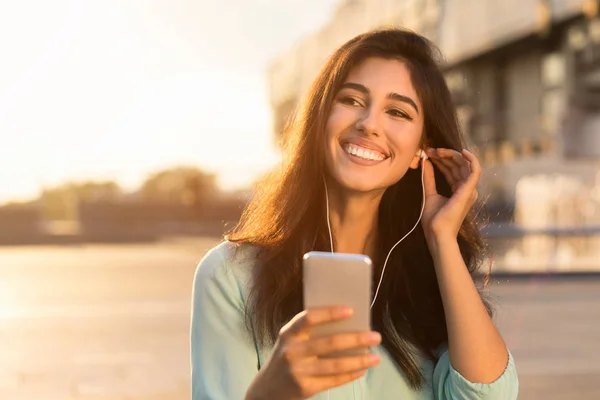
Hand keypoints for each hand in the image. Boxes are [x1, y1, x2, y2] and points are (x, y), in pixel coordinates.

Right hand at [245, 306, 380, 399]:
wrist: (267, 389)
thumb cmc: (287, 357)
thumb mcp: (291, 341)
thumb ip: (310, 332)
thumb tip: (349, 324)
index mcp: (289, 333)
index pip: (308, 318)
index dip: (329, 313)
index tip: (351, 310)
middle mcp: (292, 351)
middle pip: (330, 343)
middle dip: (356, 339)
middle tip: (376, 336)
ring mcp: (298, 371)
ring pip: (336, 364)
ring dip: (359, 360)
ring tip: (376, 357)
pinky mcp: (305, 388)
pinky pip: (334, 380)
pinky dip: (350, 374)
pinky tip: (362, 370)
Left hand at [421, 148, 480, 244]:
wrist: (437, 233)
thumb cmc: (434, 220)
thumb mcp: (429, 194)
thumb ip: (428, 178)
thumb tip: (425, 162)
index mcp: (458, 190)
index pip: (452, 169)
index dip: (441, 159)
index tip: (428, 153)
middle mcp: (466, 189)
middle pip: (457, 165)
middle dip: (444, 155)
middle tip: (429, 149)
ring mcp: (469, 190)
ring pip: (464, 164)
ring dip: (450, 155)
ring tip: (436, 150)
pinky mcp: (469, 190)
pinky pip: (475, 170)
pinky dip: (471, 159)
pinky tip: (462, 151)